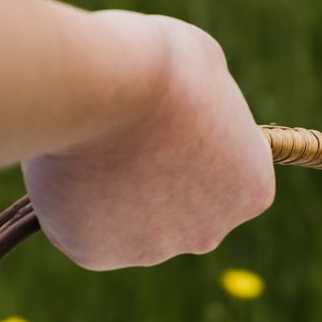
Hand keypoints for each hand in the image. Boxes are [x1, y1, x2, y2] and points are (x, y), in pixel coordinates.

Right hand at [24, 16, 274, 269]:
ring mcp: (152, 249)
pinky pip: (86, 229)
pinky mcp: (97, 253)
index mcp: (251, 192)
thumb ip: (208, 117)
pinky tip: (70, 167)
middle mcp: (209, 233)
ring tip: (94, 143)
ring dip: (114, 195)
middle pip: (180, 211)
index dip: (196, 150)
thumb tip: (189, 121)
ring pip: (130, 223)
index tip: (171, 122)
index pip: (226, 180)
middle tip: (126, 135)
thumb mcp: (210, 77)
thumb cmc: (162, 68)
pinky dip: (75, 204)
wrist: (101, 86)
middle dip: (157, 182)